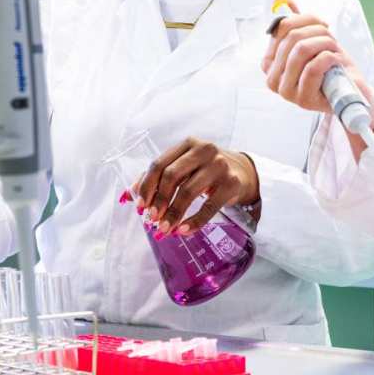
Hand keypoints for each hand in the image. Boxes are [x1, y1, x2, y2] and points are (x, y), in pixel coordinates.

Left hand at [135, 138, 259, 235]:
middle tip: (152, 219)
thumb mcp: (185, 167)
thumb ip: (159, 177)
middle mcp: (204, 151)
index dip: (147, 186)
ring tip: (165, 228)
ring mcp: (219, 166)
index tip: (140, 205)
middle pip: (172, 176)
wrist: (243, 172)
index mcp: (188, 145)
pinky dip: (194, 221)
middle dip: (159, 200)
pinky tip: (183, 230)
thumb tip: (130, 195)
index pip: (160, 164)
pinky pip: (209, 206)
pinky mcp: (231, 184)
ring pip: (189, 191)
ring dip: (174, 213)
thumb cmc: (207, 171)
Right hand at [260, 0, 373, 122]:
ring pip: (301, 50)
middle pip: (292, 37)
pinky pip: (313, 67)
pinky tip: (335, 63)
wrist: (351, 93)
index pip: (280, 28)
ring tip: (335, 50)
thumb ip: (295, 21)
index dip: (306, 20)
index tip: (323, 25)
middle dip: (318, 32)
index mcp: (269, 62)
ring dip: (325, 44)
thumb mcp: (313, 41)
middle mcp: (272, 77)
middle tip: (332, 40)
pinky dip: (329, 58)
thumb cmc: (330, 67)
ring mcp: (285, 91)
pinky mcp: (302, 99)